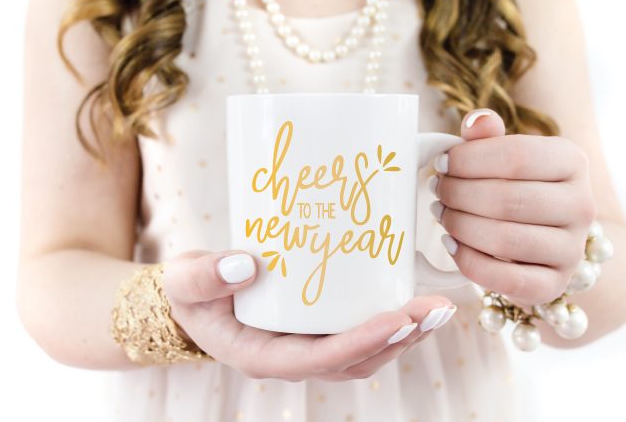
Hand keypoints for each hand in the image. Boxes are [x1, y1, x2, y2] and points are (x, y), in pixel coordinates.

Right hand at [162, 250, 455, 380]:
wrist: (194, 300)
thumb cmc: (190, 293)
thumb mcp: (186, 282)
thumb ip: (205, 276)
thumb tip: (245, 265)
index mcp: (262, 356)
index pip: (320, 359)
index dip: (362, 342)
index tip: (398, 319)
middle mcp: (293, 358)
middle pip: (357, 361)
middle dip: (400, 338)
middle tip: (437, 310)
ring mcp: (308, 346)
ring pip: (366, 353)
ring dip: (405, 334)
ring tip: (440, 309)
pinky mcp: (317, 329)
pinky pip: (360, 333)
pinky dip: (391, 322)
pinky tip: (413, 300)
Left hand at [431, 109, 596, 305]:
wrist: (545, 238)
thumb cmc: (516, 187)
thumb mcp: (504, 155)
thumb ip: (488, 137)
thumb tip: (477, 121)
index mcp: (572, 162)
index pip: (516, 156)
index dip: (469, 160)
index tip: (441, 163)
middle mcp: (582, 206)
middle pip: (507, 199)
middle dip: (459, 194)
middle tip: (437, 190)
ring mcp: (571, 250)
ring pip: (504, 238)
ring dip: (460, 225)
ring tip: (442, 214)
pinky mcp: (553, 285)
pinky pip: (505, 279)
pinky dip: (469, 262)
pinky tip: (452, 244)